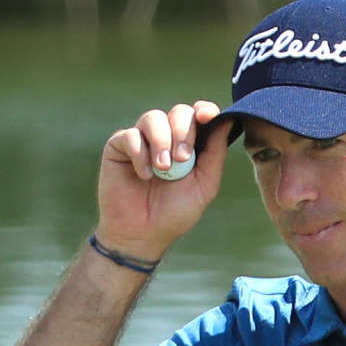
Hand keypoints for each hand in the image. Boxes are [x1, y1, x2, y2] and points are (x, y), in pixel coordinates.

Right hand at [96, 100, 234, 262]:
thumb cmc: (174, 214)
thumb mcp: (204, 185)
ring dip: (161, 141)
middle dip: (183, 132)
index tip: (206, 116)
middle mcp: (166, 138)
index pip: (198, 115)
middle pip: (178, 112)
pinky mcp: (118, 147)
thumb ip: (215, 153)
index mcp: (189, 145)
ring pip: (153, 117)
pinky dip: (139, 153)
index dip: (204, 110)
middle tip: (181, 159)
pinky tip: (144, 175)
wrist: (142, 235)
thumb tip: (227, 120)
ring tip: (162, 169)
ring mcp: (142, 140)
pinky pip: (130, 135)